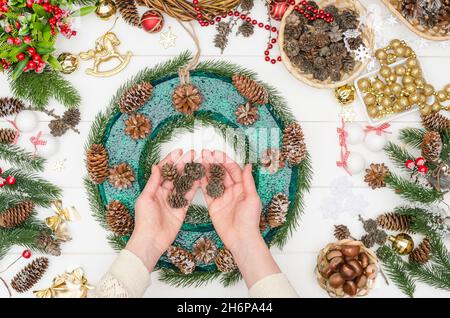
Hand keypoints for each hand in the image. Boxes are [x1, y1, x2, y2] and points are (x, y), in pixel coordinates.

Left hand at [126, 149, 198, 270]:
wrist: (151, 240)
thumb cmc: (144, 220)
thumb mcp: (146, 198)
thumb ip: (153, 182)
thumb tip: (157, 166)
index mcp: (154, 189)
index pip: (164, 171)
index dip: (171, 160)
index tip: (179, 152)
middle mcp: (164, 193)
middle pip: (176, 175)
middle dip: (184, 164)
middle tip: (193, 154)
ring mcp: (174, 201)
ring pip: (184, 184)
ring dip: (191, 173)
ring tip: (199, 163)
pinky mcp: (181, 209)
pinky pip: (189, 196)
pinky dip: (194, 187)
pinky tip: (200, 179)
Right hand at [201, 150, 280, 286]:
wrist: (241, 238)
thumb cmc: (249, 219)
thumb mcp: (251, 198)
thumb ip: (247, 181)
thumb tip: (248, 165)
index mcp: (242, 187)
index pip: (233, 170)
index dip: (224, 161)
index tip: (216, 153)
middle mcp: (232, 190)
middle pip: (221, 173)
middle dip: (213, 162)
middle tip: (204, 154)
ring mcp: (222, 197)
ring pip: (213, 180)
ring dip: (206, 170)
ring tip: (198, 161)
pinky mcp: (213, 205)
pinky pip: (206, 192)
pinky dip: (201, 183)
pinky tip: (196, 175)